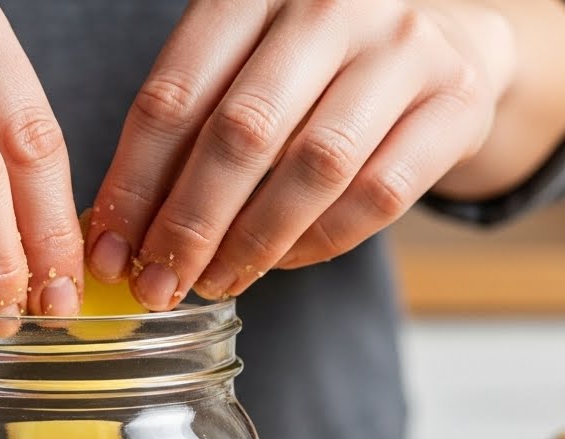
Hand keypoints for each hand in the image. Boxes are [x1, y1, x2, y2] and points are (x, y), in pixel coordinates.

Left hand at [85, 0, 517, 308]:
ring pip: (315, 167)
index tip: (108, 250)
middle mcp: (331, 3)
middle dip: (189, 224)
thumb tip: (115, 233)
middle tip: (158, 283)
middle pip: (242, 132)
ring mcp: (404, 47)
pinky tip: (281, 262)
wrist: (443, 42)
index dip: (134, 183)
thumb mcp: (241, 66)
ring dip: (253, 242)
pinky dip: (320, 241)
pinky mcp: (456, 101)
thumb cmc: (312, 65)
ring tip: (214, 282)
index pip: (175, 95)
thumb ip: (186, 128)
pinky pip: (378, 194)